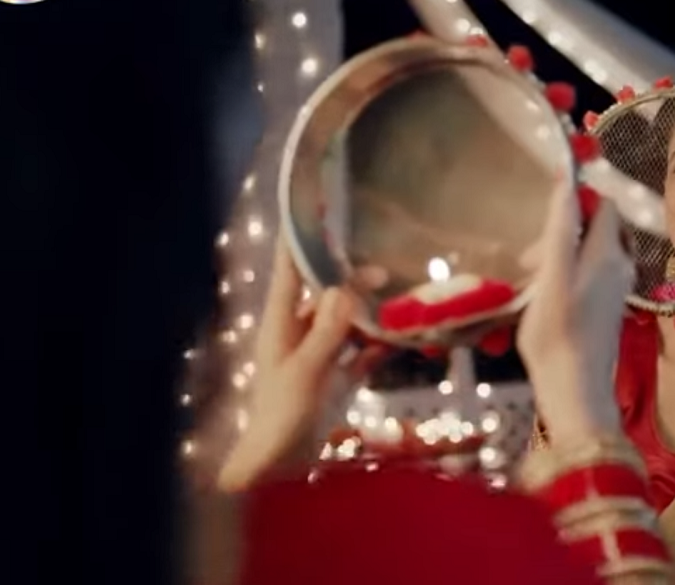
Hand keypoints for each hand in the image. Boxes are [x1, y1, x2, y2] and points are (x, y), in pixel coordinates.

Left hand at [217, 241, 384, 491]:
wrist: (278, 465)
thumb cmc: (281, 416)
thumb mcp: (305, 371)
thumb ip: (327, 331)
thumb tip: (346, 289)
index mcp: (282, 324)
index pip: (291, 271)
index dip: (303, 240)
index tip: (318, 209)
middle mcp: (299, 333)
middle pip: (325, 294)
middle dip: (350, 280)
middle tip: (382, 271)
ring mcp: (318, 355)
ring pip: (345, 322)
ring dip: (367, 313)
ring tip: (396, 301)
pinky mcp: (334, 378)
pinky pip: (359, 353)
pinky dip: (375, 345)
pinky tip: (396, 340)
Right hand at [517, 182, 634, 446]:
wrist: (576, 391)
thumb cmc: (557, 335)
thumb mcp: (551, 277)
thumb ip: (561, 229)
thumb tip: (567, 183)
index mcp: (609, 254)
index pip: (605, 205)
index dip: (578, 200)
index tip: (546, 215)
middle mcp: (621, 266)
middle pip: (597, 228)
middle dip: (562, 231)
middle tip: (527, 259)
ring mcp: (617, 288)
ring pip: (591, 251)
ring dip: (561, 254)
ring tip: (531, 279)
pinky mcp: (609, 307)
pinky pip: (591, 273)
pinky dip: (568, 274)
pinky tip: (546, 296)